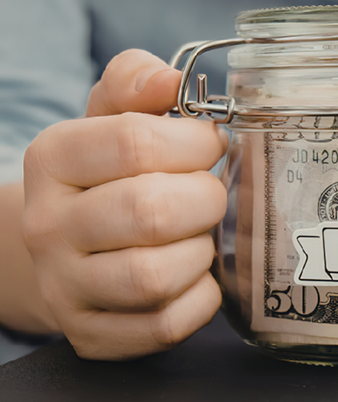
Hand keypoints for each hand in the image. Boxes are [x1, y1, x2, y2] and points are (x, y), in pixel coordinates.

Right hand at [22, 50, 227, 359]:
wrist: (68, 248)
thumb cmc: (109, 175)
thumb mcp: (111, 116)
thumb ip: (137, 83)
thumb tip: (170, 79)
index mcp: (52, 159)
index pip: (134, 142)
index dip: (195, 142)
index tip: (212, 145)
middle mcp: (48, 226)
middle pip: (150, 212)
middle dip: (206, 199)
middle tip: (212, 195)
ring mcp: (65, 287)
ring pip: (154, 276)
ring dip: (200, 252)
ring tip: (199, 236)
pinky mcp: (92, 334)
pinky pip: (165, 325)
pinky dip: (200, 300)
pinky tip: (196, 276)